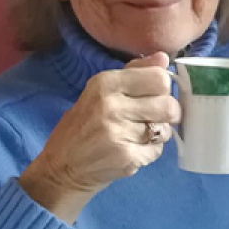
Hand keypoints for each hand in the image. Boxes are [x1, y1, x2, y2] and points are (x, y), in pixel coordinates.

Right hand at [18, 52, 180, 223]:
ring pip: (165, 128)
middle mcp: (112, 106)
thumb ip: (135, 71)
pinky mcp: (125, 158)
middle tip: (155, 117)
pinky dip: (151, 151)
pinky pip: (157, 150)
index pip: (159, 77)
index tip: (156, 94)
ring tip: (142, 134)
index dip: (163, 87)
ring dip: (160, 132)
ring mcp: (119, 133)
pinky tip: (134, 150)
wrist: (59, 170)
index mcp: (106, 83)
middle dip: (168, 111)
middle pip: (167, 104)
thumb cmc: (82, 125)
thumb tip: (164, 58)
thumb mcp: (101, 90)